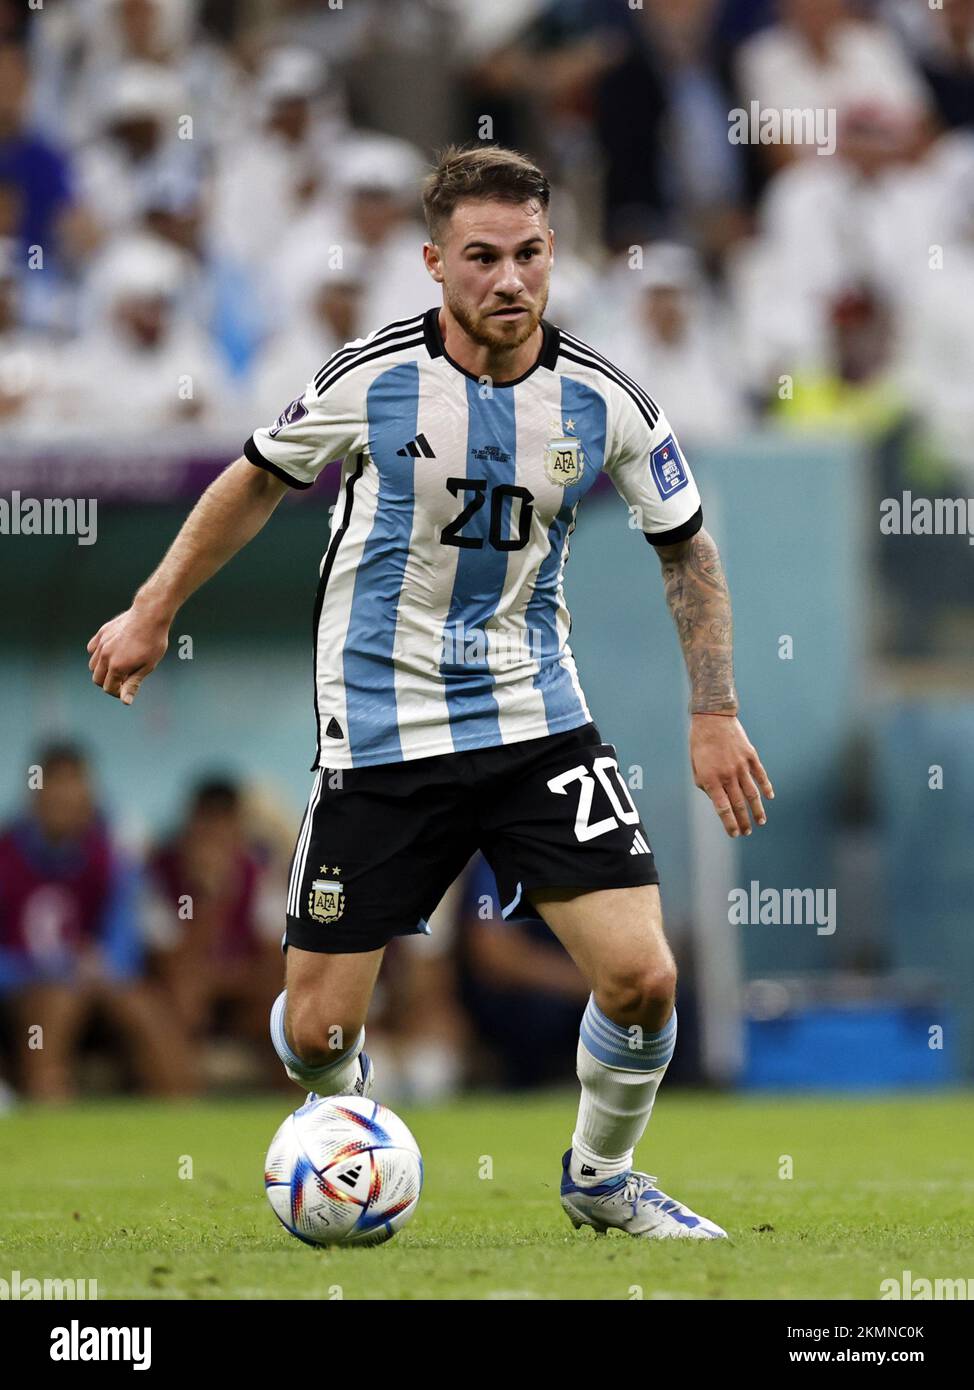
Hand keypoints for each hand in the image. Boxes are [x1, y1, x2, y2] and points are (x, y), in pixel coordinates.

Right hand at [87, 600, 169, 704]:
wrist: (149, 616)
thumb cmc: (153, 642)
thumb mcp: (147, 666)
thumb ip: (133, 684)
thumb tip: (125, 701)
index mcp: (117, 667)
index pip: (109, 688)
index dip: (118, 693)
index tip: (127, 690)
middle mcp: (105, 656)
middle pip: (98, 679)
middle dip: (108, 683)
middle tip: (123, 680)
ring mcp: (101, 644)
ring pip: (93, 665)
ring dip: (102, 670)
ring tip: (118, 666)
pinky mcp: (101, 633)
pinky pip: (92, 649)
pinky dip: (98, 655)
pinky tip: (110, 653)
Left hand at [690, 713, 773, 837]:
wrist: (712, 717)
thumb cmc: (699, 742)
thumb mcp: (695, 766)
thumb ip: (705, 784)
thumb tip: (717, 799)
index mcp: (711, 779)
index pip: (723, 808)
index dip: (729, 823)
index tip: (734, 833)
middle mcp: (727, 775)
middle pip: (739, 804)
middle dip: (744, 821)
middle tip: (747, 832)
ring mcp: (741, 765)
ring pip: (753, 793)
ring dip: (758, 810)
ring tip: (761, 822)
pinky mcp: (751, 756)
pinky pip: (761, 775)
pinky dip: (767, 787)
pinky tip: (770, 797)